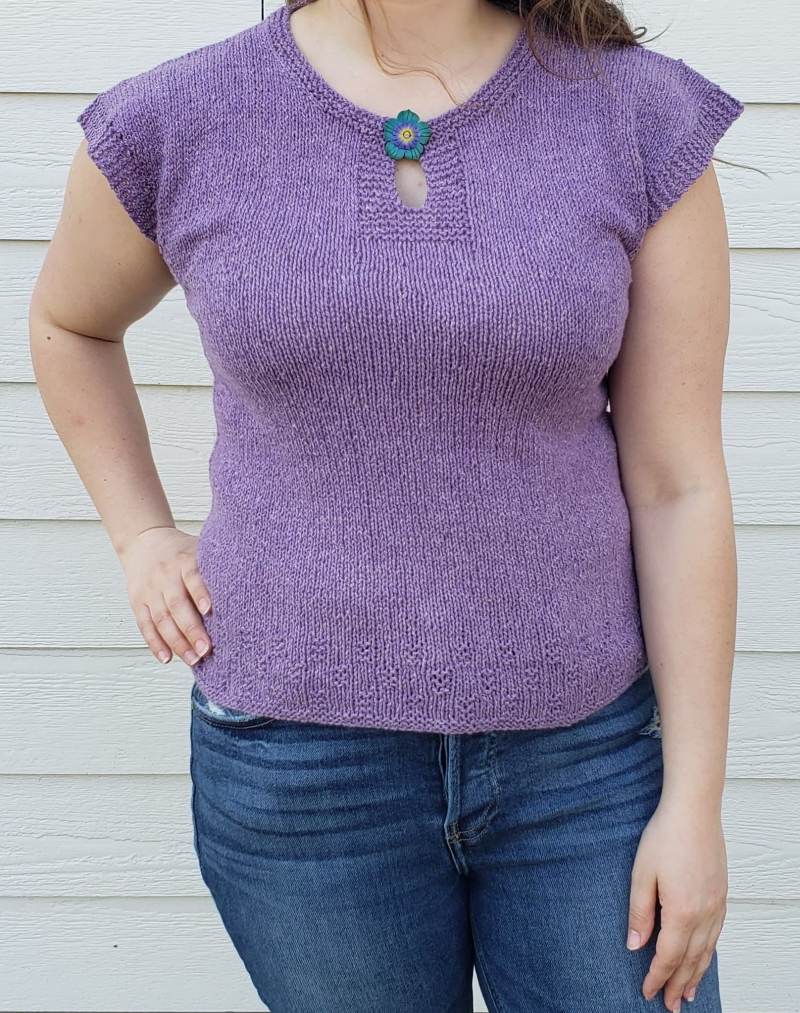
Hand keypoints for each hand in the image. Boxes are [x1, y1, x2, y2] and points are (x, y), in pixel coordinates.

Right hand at [119, 525, 212, 666]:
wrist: (143, 542)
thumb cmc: (181, 552)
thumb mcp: (199, 550)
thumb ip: (216, 567)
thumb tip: (249, 585)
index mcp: (184, 560)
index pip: (192, 577)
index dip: (200, 593)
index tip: (210, 610)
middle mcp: (165, 575)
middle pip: (177, 604)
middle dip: (191, 629)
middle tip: (206, 649)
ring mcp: (150, 590)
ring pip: (161, 619)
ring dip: (176, 642)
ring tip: (193, 659)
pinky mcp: (138, 602)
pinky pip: (145, 625)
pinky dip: (155, 643)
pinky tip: (167, 658)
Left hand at [627, 795, 727, 1009]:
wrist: (695, 810)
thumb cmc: (665, 836)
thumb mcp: (642, 873)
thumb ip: (639, 912)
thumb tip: (634, 944)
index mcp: (681, 912)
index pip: (668, 956)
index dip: (657, 977)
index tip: (647, 993)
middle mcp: (704, 914)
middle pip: (690, 960)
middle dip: (678, 984)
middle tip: (670, 1006)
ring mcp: (716, 904)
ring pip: (707, 950)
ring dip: (697, 974)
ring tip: (688, 993)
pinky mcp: (722, 894)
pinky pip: (717, 933)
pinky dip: (709, 953)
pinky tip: (704, 957)